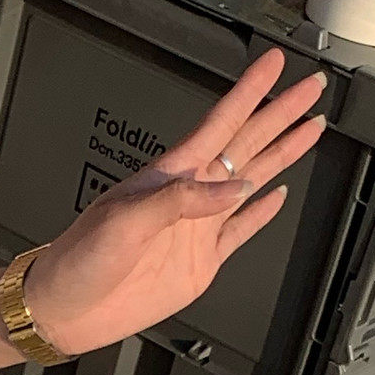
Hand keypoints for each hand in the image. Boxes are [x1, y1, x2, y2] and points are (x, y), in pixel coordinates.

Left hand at [23, 49, 327, 358]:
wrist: (64, 311)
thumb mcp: (125, 220)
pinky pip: (239, 232)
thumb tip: (235, 189)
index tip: (272, 63)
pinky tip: (277, 195)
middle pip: (246, 144)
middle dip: (279, 114)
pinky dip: (261, 213)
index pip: (220, 123)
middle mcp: (188, 197)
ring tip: (311, 128)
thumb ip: (182, 200)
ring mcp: (196, 230)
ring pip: (251, 181)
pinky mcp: (199, 263)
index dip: (249, 93)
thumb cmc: (79, 260)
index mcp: (169, 176)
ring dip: (281, 154)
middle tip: (311, 86)